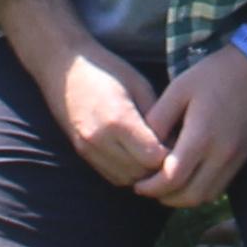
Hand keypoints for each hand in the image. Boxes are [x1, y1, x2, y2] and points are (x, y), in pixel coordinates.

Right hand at [47, 41, 170, 191]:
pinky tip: (138, 158)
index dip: (171, 155)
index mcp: (118, 120)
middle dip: (160, 168)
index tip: (182, 145)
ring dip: (144, 174)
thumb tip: (179, 143)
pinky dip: (128, 173)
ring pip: (127, 180)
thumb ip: (158, 117)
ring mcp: (88, 149)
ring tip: (157, 157)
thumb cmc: (107, 69)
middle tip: (174, 154)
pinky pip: (112, 176)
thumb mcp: (140, 85)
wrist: (64, 67)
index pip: (153, 157)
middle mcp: (100, 139)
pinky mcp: (82, 153)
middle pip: (141, 173)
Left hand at [141, 45, 246, 207]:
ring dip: (183, 198)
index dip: (151, 187)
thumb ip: (159, 118)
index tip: (138, 184)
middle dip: (164, 197)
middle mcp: (221, 154)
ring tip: (165, 187)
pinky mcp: (243, 158)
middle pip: (190, 196)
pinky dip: (200, 191)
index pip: (173, 179)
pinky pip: (220, 188)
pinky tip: (188, 179)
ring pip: (206, 196)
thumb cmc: (216, 74)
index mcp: (202, 136)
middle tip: (148, 188)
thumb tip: (142, 145)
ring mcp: (236, 159)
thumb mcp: (180, 88)